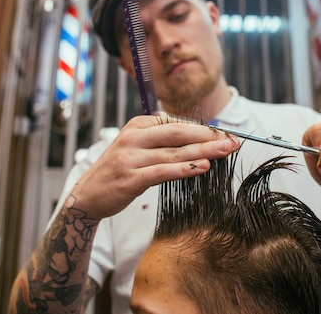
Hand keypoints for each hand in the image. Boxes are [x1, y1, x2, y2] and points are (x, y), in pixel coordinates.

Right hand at [70, 115, 240, 219]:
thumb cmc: (117, 171)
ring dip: (203, 152)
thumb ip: (158, 137)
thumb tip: (188, 129)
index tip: (227, 135)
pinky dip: (185, 168)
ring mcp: (131, 157)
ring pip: (175, 152)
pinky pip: (163, 172)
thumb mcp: (134, 146)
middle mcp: (134, 137)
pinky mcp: (131, 178)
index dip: (205, 129)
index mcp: (138, 125)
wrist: (87, 196)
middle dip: (209, 137)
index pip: (178, 123)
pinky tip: (202, 167)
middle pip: (179, 134)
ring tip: (225, 152)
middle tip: (233, 141)